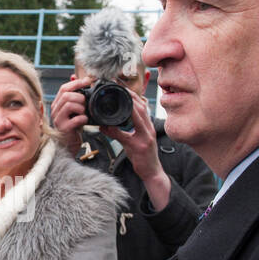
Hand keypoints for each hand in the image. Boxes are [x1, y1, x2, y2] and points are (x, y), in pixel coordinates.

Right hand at [51, 78, 90, 151]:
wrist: (68, 146)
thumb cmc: (72, 127)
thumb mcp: (74, 109)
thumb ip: (74, 94)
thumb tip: (73, 75)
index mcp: (58, 104)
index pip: (64, 88)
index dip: (77, 83)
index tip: (88, 81)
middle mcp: (55, 111)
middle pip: (66, 95)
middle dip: (80, 97)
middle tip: (86, 104)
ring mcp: (58, 120)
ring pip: (69, 105)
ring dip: (81, 107)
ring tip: (84, 113)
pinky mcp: (63, 129)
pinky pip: (74, 119)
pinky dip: (82, 118)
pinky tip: (84, 121)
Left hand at [104, 90, 170, 210]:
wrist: (152, 173)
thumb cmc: (143, 157)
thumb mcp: (135, 141)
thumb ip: (122, 131)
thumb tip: (106, 125)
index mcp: (148, 126)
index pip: (142, 106)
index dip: (133, 95)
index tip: (122, 87)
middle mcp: (149, 129)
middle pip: (141, 107)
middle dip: (131, 95)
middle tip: (118, 86)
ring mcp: (146, 137)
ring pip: (138, 117)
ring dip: (128, 106)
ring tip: (117, 99)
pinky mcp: (139, 147)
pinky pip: (126, 136)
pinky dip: (115, 131)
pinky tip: (106, 127)